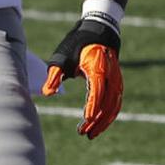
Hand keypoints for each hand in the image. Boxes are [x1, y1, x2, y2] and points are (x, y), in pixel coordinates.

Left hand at [42, 17, 122, 138]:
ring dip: (104, 121)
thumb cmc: (77, 44)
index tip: (85, 120)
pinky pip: (116, 102)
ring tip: (90, 134)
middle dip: (97, 120)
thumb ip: (54, 75)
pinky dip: (109, 115)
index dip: (93, 106)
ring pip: (114, 105)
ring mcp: (117, 79)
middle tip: (83, 133)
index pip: (97, 90)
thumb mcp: (62, 57)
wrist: (99, 30)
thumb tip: (47, 93)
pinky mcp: (117, 82)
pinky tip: (99, 124)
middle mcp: (111, 75)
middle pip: (108, 102)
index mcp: (97, 68)